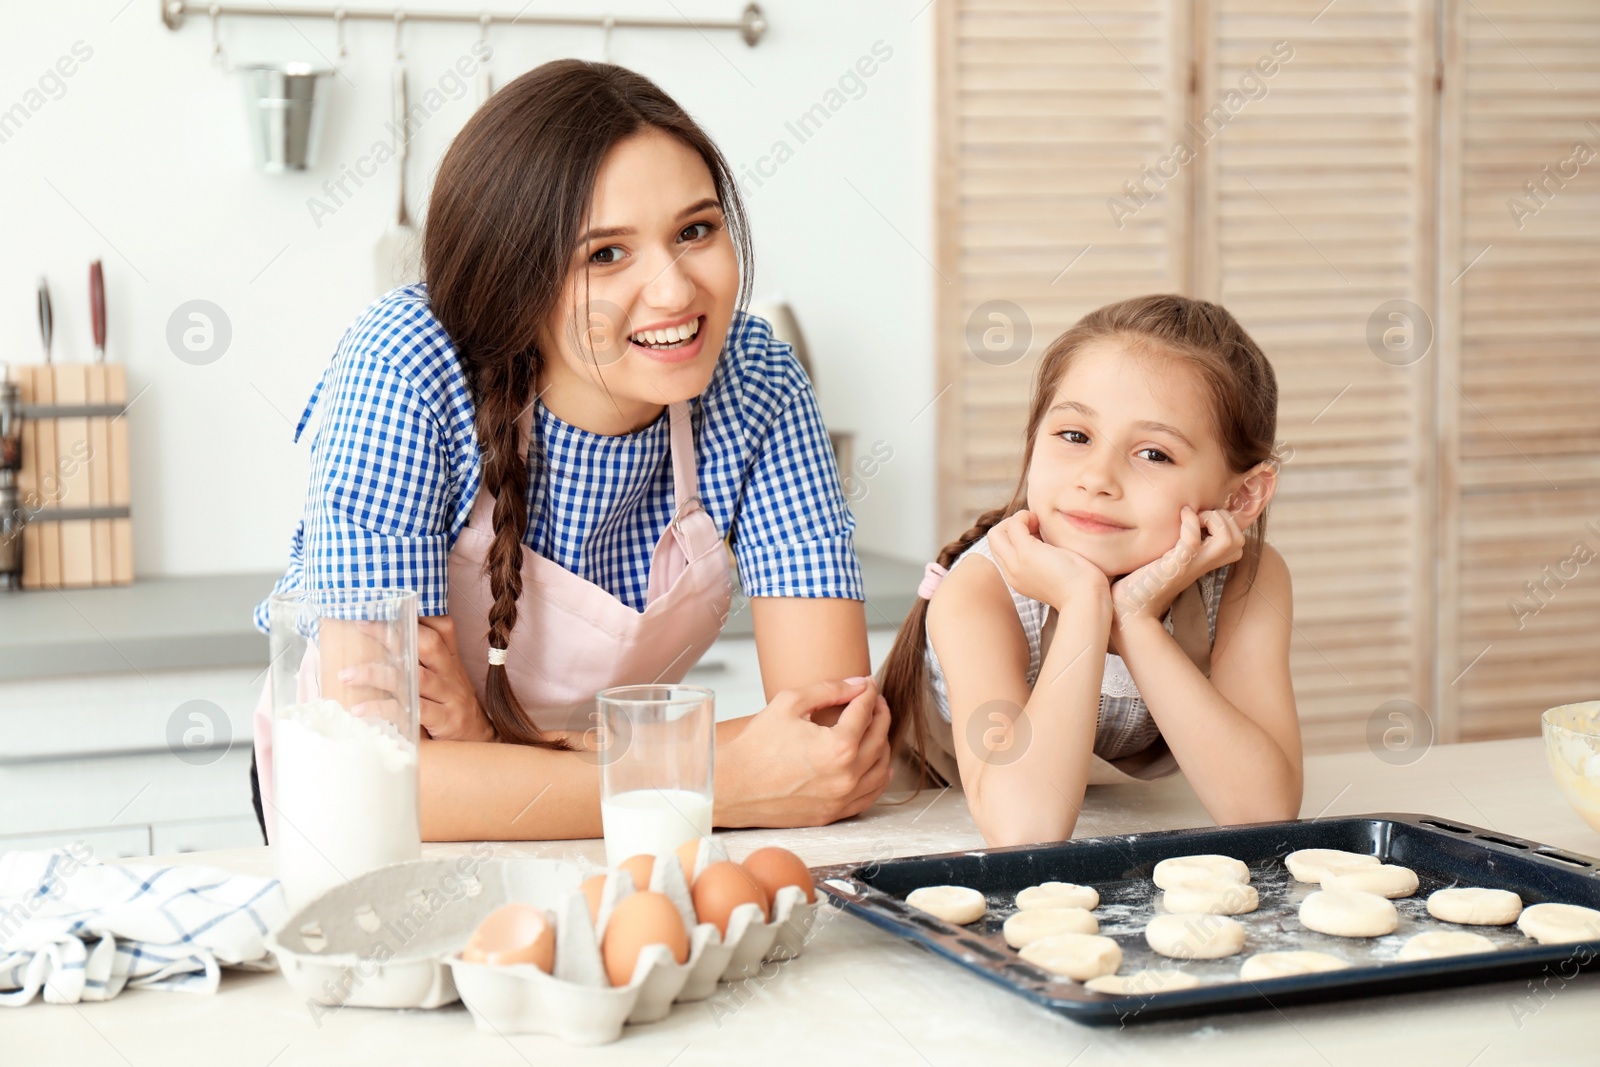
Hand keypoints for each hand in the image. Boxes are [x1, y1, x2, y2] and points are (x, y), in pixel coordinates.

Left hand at [335, 614, 495, 742]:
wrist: (479, 739)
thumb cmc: (450, 706)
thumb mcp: (443, 679)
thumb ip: (420, 663)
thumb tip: (376, 646)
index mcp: (451, 660)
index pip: (442, 628)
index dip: (418, 614)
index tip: (386, 606)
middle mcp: (451, 674)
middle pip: (427, 645)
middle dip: (393, 634)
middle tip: (361, 625)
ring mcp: (450, 696)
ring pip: (415, 677)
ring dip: (378, 673)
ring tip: (347, 674)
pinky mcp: (445, 720)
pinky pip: (412, 710)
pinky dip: (384, 708)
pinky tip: (361, 709)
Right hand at [715, 677, 892, 827]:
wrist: (731, 786)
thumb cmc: (754, 747)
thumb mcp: (789, 703)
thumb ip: (829, 689)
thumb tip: (858, 684)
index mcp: (839, 747)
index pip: (866, 711)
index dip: (869, 692)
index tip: (867, 684)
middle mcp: (847, 776)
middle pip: (880, 737)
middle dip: (880, 713)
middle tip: (873, 701)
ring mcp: (842, 799)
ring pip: (882, 767)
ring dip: (882, 743)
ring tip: (873, 728)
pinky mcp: (833, 814)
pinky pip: (870, 795)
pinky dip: (877, 775)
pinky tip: (873, 763)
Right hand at [987, 510, 1109, 611]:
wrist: (1086, 598)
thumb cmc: (1080, 584)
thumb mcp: (1055, 571)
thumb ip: (1044, 559)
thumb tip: (1042, 536)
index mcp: (1018, 579)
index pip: (1002, 551)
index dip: (1017, 536)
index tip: (1039, 534)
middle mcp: (1011, 573)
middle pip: (995, 541)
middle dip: (1013, 525)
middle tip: (1037, 526)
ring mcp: (1016, 564)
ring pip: (996, 533)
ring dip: (1017, 520)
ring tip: (1039, 524)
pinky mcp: (1026, 553)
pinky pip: (1012, 525)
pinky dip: (1024, 516)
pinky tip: (1042, 520)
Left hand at [1109, 504, 1243, 637]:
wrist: (1131, 605)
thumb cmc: (1146, 578)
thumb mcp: (1171, 555)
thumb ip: (1183, 541)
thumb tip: (1186, 516)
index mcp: (1206, 561)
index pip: (1238, 541)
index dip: (1226, 523)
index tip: (1201, 518)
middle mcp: (1204, 564)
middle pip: (1239, 540)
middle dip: (1224, 518)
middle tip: (1199, 518)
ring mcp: (1191, 566)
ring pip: (1229, 540)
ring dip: (1214, 519)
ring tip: (1193, 517)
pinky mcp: (1174, 566)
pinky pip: (1192, 541)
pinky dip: (1190, 522)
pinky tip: (1180, 515)